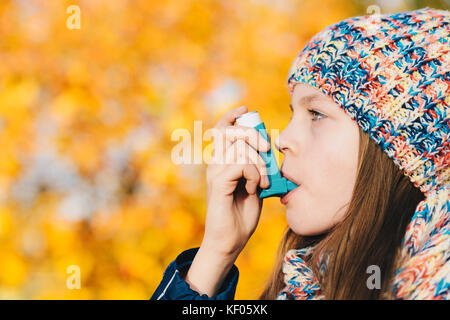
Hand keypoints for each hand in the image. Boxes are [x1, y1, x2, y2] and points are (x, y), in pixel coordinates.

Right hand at [202, 106, 269, 257]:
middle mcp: (216, 163)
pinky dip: (254, 175)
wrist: (229, 240)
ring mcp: (215, 172)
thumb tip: (267, 147)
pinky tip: (254, 189)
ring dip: (259, 163)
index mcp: (222, 161)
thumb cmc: (242, 214)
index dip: (232, 116)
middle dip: (253, 135)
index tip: (246, 110)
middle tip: (266, 152)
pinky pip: (241, 165)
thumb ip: (257, 165)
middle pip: (231, 131)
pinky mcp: (218, 182)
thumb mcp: (255, 184)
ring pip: (240, 148)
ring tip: (263, 182)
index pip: (223, 129)